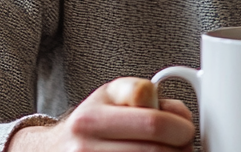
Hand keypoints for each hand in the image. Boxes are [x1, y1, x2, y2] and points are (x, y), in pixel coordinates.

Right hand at [7, 77, 194, 150]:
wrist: (55, 151)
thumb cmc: (92, 120)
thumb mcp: (112, 95)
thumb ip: (145, 93)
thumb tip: (179, 114)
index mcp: (91, 119)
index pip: (152, 122)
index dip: (179, 125)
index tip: (186, 127)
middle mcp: (84, 148)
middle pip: (155, 151)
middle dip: (181, 148)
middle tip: (185, 145)